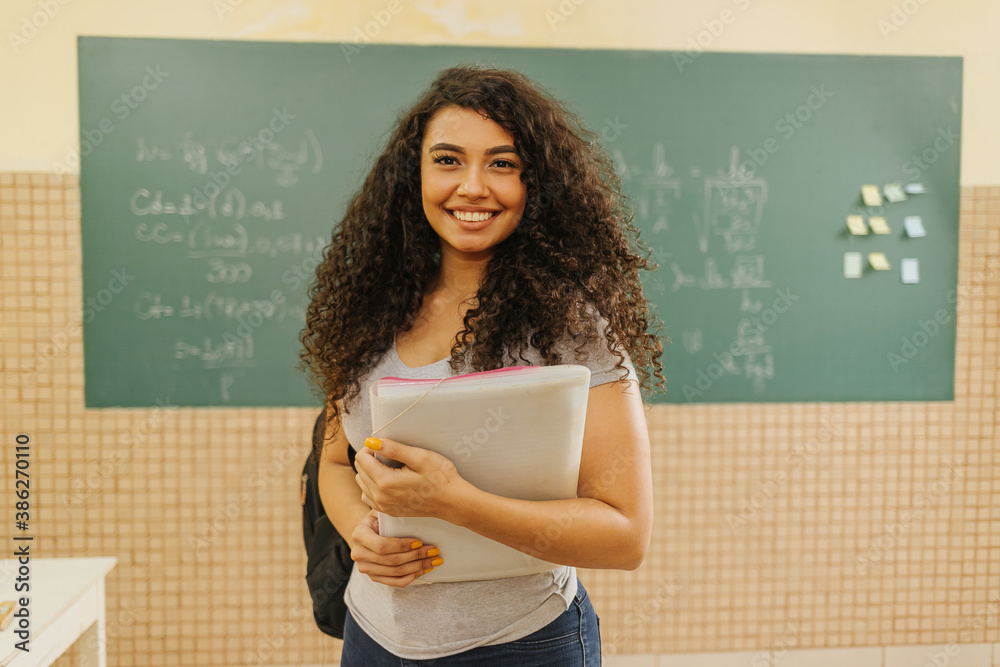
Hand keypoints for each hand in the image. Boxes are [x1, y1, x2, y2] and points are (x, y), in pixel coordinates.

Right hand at [350, 509, 442, 586]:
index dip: (402, 546)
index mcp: (359, 535)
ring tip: (434, 560)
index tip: (420, 542)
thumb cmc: (378, 519)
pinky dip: (411, 577)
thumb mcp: (380, 511)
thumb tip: (413, 508)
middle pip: (391, 560)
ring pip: (396, 572)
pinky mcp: (374, 577)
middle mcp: (359, 554)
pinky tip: (424, 570)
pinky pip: (395, 582)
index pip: (382, 545)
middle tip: (434, 551)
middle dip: (416, 556)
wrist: (366, 532)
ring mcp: (365, 568)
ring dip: (418, 567)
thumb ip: (390, 511)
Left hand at [354, 436, 469, 519]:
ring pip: (362, 483)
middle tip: (388, 453)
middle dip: (369, 458)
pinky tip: (387, 480)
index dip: (370, 447)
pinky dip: (372, 485)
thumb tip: (371, 441)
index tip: (385, 444)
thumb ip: (393, 449)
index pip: (361, 459)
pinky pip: (369, 496)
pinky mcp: (388, 512)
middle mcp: (380, 497)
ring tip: (389, 465)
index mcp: (386, 482)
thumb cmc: (441, 477)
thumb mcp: (420, 457)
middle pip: (359, 470)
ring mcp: (384, 507)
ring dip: (369, 471)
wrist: (453, 501)